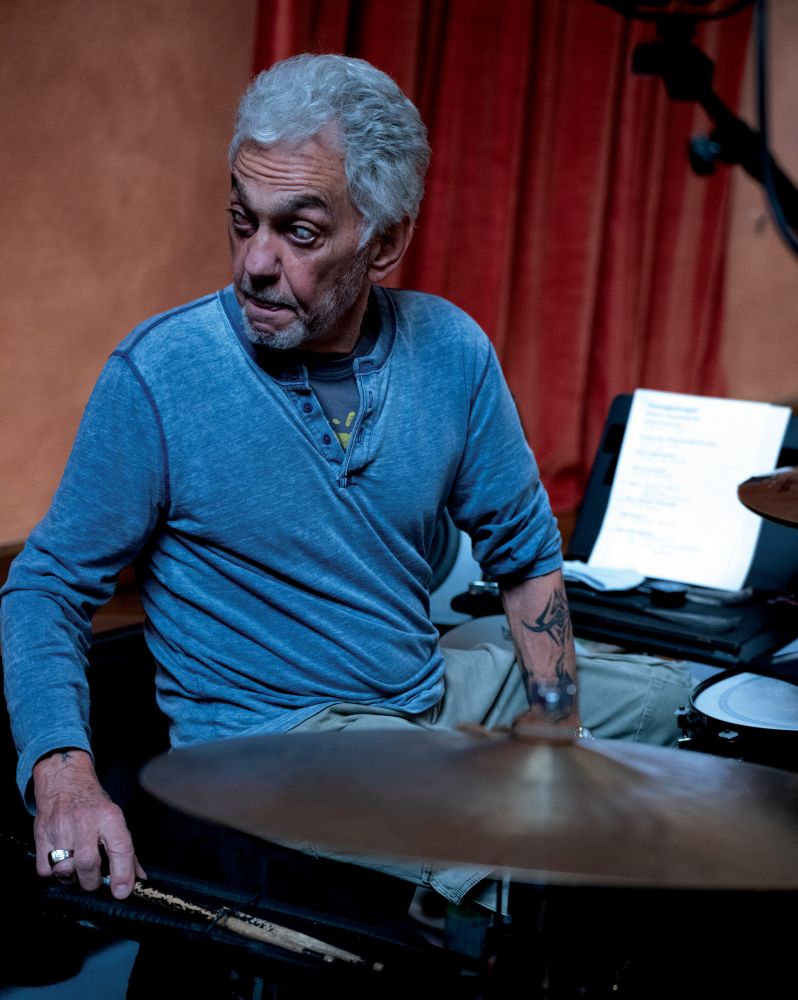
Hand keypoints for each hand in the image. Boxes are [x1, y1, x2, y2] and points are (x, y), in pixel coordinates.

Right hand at [32, 749, 145, 898]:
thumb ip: (127, 851)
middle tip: (95, 879)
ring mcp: (61, 829)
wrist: (64, 781)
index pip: (120, 848)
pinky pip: (45, 871)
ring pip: (65, 871)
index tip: (122, 892)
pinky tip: (61, 862)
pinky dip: (54, 874)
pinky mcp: (41, 836)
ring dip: (72, 879)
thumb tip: (139, 879)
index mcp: (109, 817)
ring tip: (77, 869)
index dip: (123, 874)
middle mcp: (85, 822)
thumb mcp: (115, 819)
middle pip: (89, 865)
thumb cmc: (92, 804)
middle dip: (93, 882)